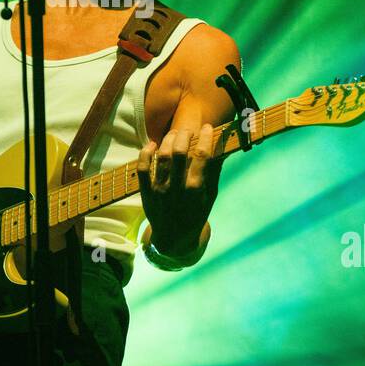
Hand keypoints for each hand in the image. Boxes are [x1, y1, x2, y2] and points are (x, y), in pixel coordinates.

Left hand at [137, 124, 223, 256]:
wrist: (174, 238)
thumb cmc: (196, 214)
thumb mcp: (210, 196)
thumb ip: (214, 172)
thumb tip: (222, 148)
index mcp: (196, 189)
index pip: (202, 155)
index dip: (205, 137)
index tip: (207, 127)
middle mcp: (177, 187)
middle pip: (178, 151)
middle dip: (184, 134)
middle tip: (188, 129)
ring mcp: (160, 189)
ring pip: (162, 156)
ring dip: (168, 140)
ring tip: (174, 133)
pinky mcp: (146, 191)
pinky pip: (142, 168)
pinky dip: (146, 153)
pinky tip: (153, 144)